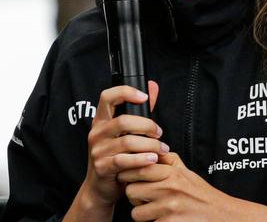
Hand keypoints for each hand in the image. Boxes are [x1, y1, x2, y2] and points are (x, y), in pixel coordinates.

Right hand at [79, 81, 165, 209]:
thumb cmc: (117, 155)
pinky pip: (125, 160)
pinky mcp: (102, 167)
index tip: (144, 97)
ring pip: (128, 142)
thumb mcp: (126, 132)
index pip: (107, 97)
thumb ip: (140, 110)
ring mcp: (97, 151)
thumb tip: (153, 86)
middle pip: (123, 121)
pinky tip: (153, 160)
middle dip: (147, 126)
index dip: (126, 92)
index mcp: (102, 120)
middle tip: (160, 134)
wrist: (101, 187)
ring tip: (161, 150)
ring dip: (150, 145)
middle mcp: (97, 133)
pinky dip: (142, 159)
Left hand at [119, 152, 266, 221]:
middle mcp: (170, 189)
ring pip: (136, 212)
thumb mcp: (187, 172)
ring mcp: (169, 208)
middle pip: (131, 190)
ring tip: (154, 211)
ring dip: (142, 214)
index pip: (140, 168)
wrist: (220, 215)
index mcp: (174, 173)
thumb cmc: (201, 194)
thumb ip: (169, 161)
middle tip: (143, 198)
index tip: (130, 179)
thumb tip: (152, 150)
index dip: (129, 174)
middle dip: (134, 196)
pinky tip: (162, 219)